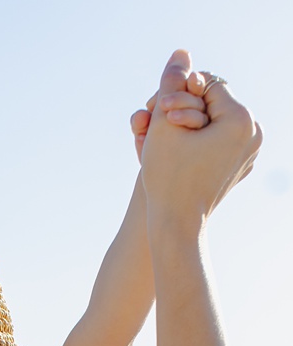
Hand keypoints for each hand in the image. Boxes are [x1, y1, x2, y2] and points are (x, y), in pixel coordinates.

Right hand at [138, 51, 260, 222]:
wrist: (176, 226)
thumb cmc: (167, 178)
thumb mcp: (163, 123)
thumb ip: (172, 82)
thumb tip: (181, 53)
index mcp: (242, 120)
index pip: (208, 84)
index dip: (178, 93)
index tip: (160, 113)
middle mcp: (254, 133)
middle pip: (213, 103)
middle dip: (183, 109)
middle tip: (157, 124)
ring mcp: (250, 152)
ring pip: (214, 121)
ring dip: (188, 124)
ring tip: (165, 140)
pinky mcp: (241, 166)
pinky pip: (218, 141)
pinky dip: (197, 141)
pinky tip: (179, 152)